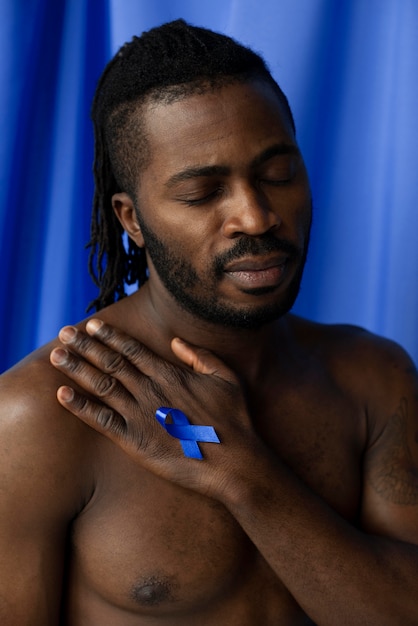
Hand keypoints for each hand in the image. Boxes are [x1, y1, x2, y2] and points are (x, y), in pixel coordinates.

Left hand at [50, 320, 253, 496]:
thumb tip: (176, 341)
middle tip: (64, 332)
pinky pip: (102, 421)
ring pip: (101, 386)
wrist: (233, 462)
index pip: (132, 349)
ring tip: (57, 355)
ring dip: (77, 369)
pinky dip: (81, 407)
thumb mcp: (226, 377)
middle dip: (86, 345)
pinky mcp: (134, 442)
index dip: (110, 335)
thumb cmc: (233, 420)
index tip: (91, 324)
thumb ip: (200, 356)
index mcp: (169, 375)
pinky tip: (63, 395)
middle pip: (111, 363)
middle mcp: (150, 391)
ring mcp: (140, 416)